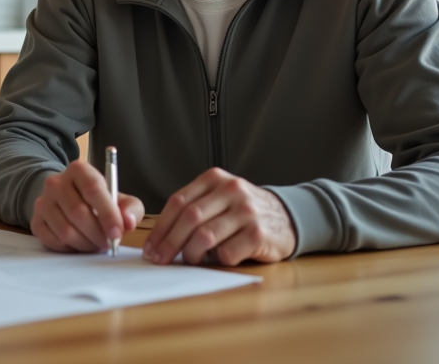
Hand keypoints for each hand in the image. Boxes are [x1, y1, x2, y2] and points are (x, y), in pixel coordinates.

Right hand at [30, 161, 144, 252]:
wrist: (67, 198)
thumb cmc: (98, 200)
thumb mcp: (120, 198)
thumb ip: (131, 208)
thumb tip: (128, 222)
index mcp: (79, 170)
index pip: (93, 189)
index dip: (107, 214)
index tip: (117, 233)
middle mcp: (56, 182)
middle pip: (78, 212)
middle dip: (97, 234)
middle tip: (108, 244)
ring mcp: (43, 202)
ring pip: (65, 231)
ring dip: (85, 244)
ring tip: (95, 244)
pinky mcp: (36, 221)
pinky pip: (53, 241)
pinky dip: (71, 248)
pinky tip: (80, 244)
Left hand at [143, 168, 295, 266]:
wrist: (287, 217)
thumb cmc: (244, 212)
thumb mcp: (220, 198)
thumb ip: (194, 208)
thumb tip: (160, 238)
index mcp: (215, 179)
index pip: (178, 201)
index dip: (161, 227)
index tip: (151, 246)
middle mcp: (231, 190)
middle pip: (189, 218)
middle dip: (170, 242)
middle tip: (160, 259)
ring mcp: (246, 211)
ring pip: (205, 236)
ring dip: (192, 253)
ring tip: (191, 260)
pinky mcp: (259, 233)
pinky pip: (227, 252)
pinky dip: (218, 259)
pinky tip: (220, 258)